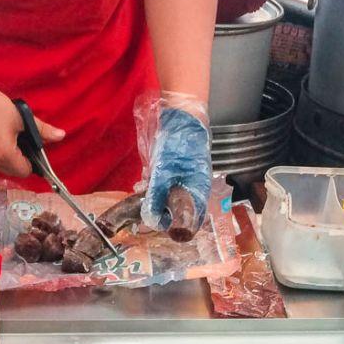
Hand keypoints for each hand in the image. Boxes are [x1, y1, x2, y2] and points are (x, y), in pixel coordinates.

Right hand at [0, 82, 63, 178]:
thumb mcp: (21, 117)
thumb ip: (42, 130)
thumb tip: (61, 136)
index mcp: (5, 154)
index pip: (24, 171)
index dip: (33, 162)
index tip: (34, 149)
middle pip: (13, 171)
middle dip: (21, 160)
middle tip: (24, 141)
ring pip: (1, 164)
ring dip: (10, 156)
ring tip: (12, 135)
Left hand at [141, 104, 211, 231]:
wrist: (184, 117)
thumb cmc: (178, 145)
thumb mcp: (164, 173)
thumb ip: (157, 196)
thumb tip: (151, 219)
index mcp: (199, 192)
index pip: (190, 221)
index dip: (173, 225)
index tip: (154, 222)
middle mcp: (197, 189)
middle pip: (180, 211)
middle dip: (161, 211)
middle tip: (145, 208)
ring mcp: (189, 180)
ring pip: (172, 198)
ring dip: (157, 199)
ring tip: (144, 192)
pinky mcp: (181, 172)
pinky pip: (169, 187)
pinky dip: (157, 188)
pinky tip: (147, 183)